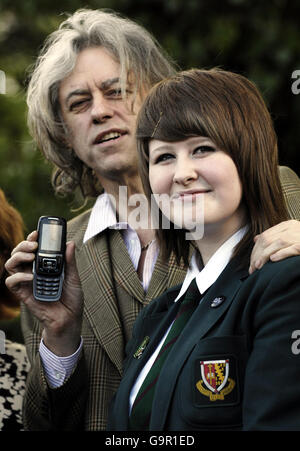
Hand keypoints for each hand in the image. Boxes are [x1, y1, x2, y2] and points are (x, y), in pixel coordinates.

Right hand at [5, 231, 82, 355]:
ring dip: (18, 256)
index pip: (33, 248)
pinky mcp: (23, 294)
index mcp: (44, 265)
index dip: (32, 238)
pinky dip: (19, 276)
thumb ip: (69, 261)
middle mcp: (33, 271)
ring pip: (11, 264)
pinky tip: (30, 276)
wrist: (69, 319)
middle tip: (34, 244)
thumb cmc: (71, 298)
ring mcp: (27, 282)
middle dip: (23, 244)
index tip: (37, 232)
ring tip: (31, 256)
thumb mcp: (73, 277)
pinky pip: (12, 282)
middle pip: (19, 253)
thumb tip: (70, 243)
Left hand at [249, 220, 299, 273]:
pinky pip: (292, 248)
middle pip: (268, 240)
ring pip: (277, 243)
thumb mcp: (290, 235)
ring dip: (265, 256)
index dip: (255, 250)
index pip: (265, 236)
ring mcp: (299, 236)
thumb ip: (274, 236)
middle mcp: (292, 228)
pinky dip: (281, 254)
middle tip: (252, 268)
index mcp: (287, 225)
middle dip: (257, 254)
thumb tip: (256, 239)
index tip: (251, 262)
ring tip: (258, 266)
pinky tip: (272, 260)